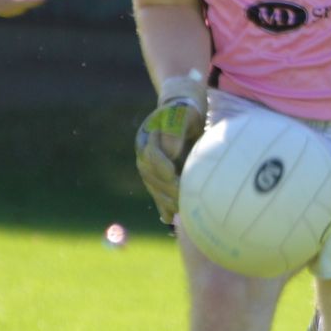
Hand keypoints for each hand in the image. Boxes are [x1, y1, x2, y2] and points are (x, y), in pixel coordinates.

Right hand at [135, 72, 207, 222]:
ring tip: (180, 210)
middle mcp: (143, 153)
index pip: (151, 154)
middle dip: (165, 188)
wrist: (182, 113)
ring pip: (152, 186)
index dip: (161, 165)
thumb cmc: (186, 112)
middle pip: (150, 174)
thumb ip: (176, 129)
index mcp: (147, 136)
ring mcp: (148, 166)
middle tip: (182, 197)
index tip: (174, 175)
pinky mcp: (156, 177)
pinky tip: (170, 218)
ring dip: (164, 200)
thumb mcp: (185, 113)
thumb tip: (169, 152)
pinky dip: (163, 206)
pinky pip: (157, 192)